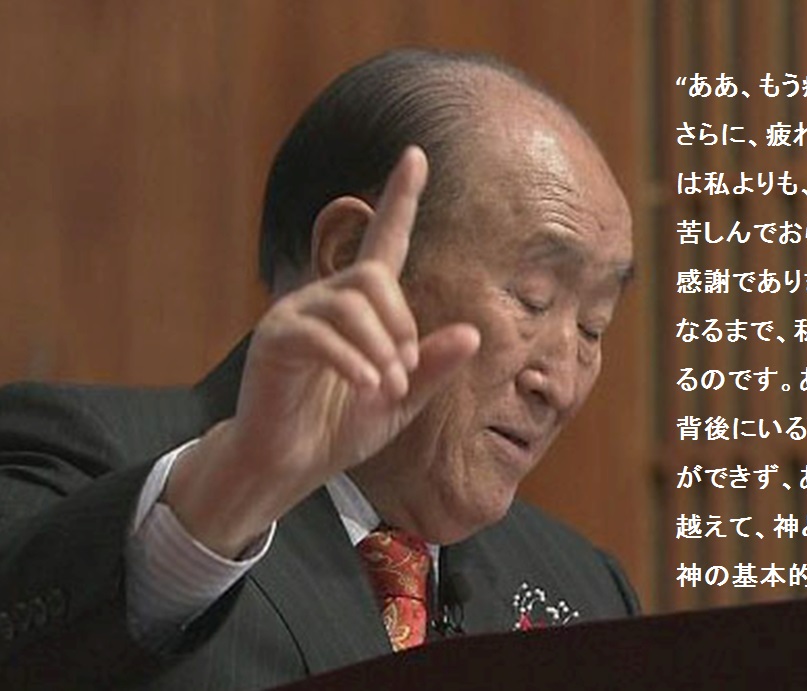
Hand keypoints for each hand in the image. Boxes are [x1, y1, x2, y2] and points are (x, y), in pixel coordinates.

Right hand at [167, 147, 479, 557]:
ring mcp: (295, 314)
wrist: (289, 464)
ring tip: (384, 387)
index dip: (401, 198)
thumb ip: (432, 366)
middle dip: (401, 324)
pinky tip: (365, 386)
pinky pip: (322, 334)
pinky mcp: (275, 338)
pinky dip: (352, 360)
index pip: (385, 239)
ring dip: (381, 347)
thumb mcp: (401, 399)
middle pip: (375, 278)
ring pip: (352, 304)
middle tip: (403, 371)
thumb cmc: (341, 427)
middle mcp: (326, 298)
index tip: (416, 154)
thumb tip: (473, 332)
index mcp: (361, 306)